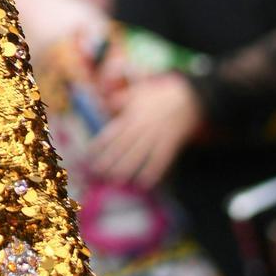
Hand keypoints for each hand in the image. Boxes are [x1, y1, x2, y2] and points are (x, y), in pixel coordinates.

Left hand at [88, 72, 201, 187]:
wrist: (187, 97)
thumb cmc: (157, 95)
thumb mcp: (135, 93)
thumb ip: (119, 100)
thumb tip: (103, 104)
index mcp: (131, 116)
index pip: (112, 133)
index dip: (100, 144)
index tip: (89, 154)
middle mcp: (142, 127)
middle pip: (123, 146)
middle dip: (109, 160)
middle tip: (98, 172)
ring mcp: (156, 136)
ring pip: (139, 154)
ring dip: (127, 168)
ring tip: (115, 179)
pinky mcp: (170, 143)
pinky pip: (161, 159)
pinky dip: (152, 171)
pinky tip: (144, 183)